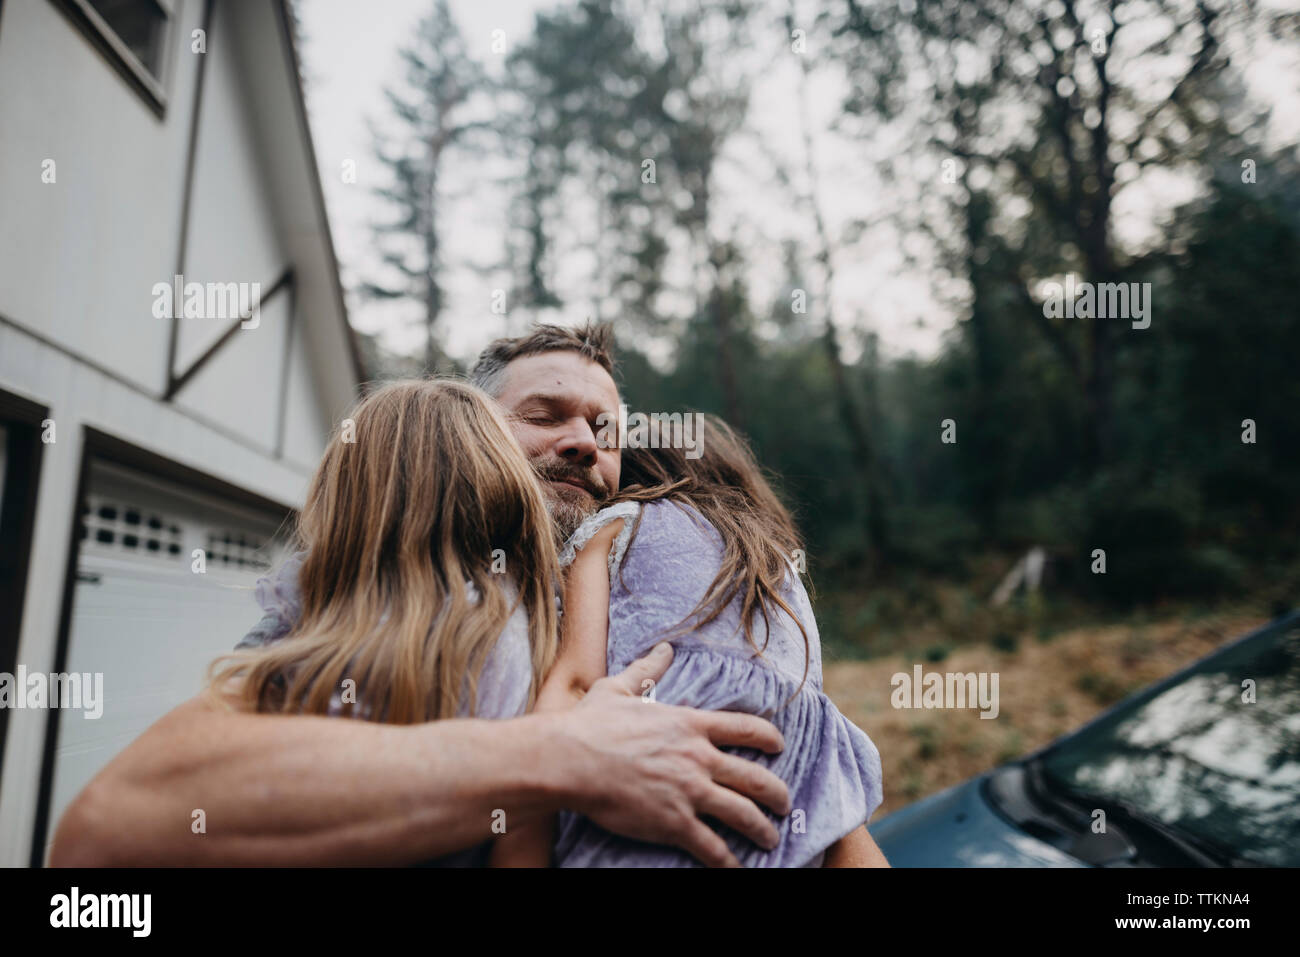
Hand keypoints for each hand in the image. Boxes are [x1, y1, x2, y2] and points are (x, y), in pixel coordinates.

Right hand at [554, 642, 790, 866]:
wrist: (570, 759)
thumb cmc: (590, 724)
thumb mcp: (620, 688)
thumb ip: (647, 670)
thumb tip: (663, 649)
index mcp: (689, 724)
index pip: (746, 728)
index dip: (770, 738)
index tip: (780, 747)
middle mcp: (698, 758)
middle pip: (756, 778)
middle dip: (777, 794)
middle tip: (784, 804)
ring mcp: (689, 792)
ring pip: (744, 814)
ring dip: (762, 829)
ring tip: (770, 839)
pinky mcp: (675, 822)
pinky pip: (713, 847)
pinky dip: (728, 861)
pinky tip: (736, 868)